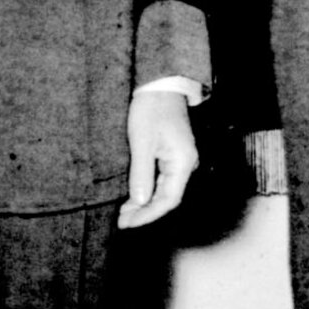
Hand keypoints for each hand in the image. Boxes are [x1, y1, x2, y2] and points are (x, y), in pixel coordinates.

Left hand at [117, 89, 197, 229]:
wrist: (160, 86)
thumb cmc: (151, 109)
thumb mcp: (141, 142)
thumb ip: (141, 174)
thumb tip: (139, 202)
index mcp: (183, 162)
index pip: (168, 200)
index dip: (148, 215)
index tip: (127, 223)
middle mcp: (187, 164)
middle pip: (168, 198)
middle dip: (145, 212)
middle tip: (121, 221)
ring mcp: (181, 160)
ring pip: (165, 191)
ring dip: (145, 204)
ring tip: (124, 213)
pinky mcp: (173, 155)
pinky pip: (163, 181)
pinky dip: (148, 191)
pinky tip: (133, 197)